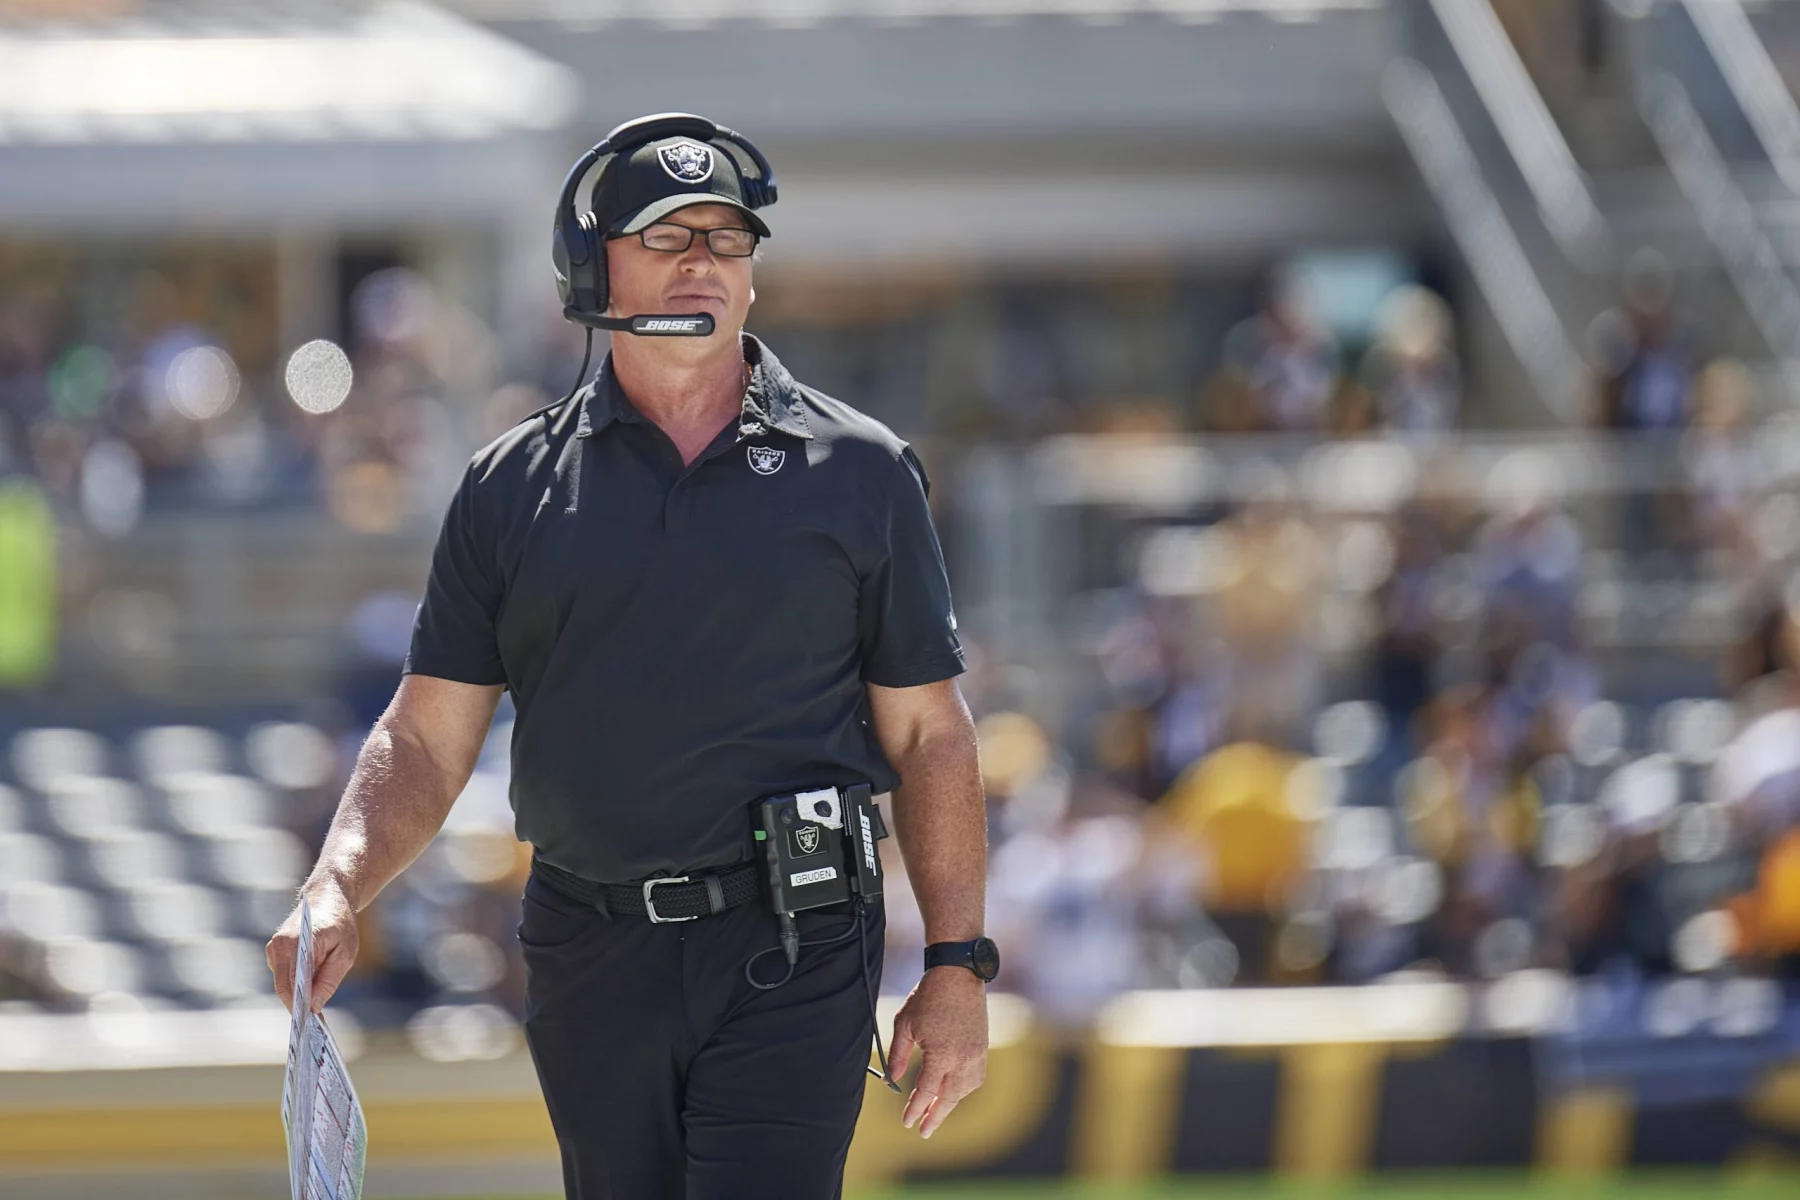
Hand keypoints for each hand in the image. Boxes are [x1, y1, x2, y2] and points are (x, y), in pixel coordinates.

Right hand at [266, 881, 358, 1013]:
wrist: (327, 897)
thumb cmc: (340, 924)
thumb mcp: (345, 953)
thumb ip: (328, 980)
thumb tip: (313, 1006)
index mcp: (296, 943)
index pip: (292, 984)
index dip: (300, 1006)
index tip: (310, 1024)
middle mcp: (279, 946)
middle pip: (284, 988)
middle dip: (298, 1006)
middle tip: (315, 1024)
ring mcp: (273, 949)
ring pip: (283, 983)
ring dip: (298, 995)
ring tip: (316, 1008)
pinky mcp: (274, 952)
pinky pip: (283, 976)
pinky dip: (296, 984)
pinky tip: (311, 989)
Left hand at [886, 966, 988, 1138]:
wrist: (957, 974)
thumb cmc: (928, 997)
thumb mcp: (904, 1025)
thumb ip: (898, 1056)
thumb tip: (891, 1081)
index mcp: (941, 1054)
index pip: (926, 1091)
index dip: (915, 1109)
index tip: (907, 1122)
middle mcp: (962, 1058)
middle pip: (949, 1098)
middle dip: (935, 1116)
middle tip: (924, 1131)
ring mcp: (976, 1053)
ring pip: (964, 1090)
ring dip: (950, 1102)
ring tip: (936, 1111)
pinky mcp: (982, 1047)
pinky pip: (975, 1077)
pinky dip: (964, 1088)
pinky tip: (953, 1090)